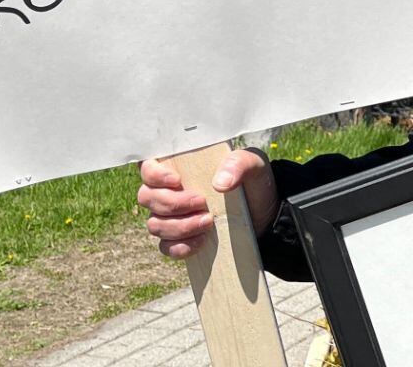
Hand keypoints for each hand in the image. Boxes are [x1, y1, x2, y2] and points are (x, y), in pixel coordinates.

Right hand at [138, 149, 278, 259]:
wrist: (266, 214)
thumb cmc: (253, 182)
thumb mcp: (253, 165)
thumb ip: (238, 164)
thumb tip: (219, 183)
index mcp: (181, 166)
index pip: (148, 166)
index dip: (153, 174)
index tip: (177, 181)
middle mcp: (170, 191)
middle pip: (146, 197)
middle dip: (172, 203)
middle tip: (202, 203)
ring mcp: (172, 218)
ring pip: (154, 224)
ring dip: (178, 226)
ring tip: (208, 222)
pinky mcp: (181, 239)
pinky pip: (165, 247)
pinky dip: (179, 247)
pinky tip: (200, 242)